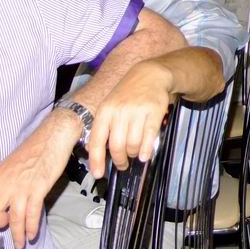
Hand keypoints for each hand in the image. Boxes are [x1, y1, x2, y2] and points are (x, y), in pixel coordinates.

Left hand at [0, 113, 79, 248]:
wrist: (52, 138)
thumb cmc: (35, 147)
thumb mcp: (11, 161)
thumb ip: (5, 177)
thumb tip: (1, 188)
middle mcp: (7, 184)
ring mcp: (22, 188)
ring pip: (14, 217)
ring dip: (16, 234)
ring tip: (19, 245)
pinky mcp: (38, 190)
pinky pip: (32, 213)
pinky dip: (31, 226)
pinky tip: (32, 234)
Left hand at [87, 59, 174, 178]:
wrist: (150, 74)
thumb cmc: (127, 93)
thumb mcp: (110, 105)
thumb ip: (103, 127)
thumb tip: (94, 152)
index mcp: (105, 111)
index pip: (97, 141)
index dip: (97, 160)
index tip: (99, 174)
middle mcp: (119, 111)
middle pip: (117, 146)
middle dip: (119, 160)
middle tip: (122, 165)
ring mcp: (137, 111)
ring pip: (133, 144)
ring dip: (133, 154)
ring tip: (134, 154)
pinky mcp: (154, 111)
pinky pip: (149, 137)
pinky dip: (146, 150)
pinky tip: (145, 155)